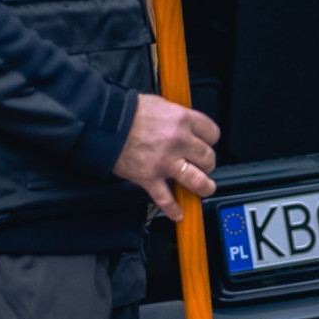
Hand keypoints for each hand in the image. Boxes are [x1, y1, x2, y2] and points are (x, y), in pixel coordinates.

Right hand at [112, 93, 220, 216]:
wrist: (105, 123)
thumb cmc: (129, 112)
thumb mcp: (161, 104)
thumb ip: (178, 116)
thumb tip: (187, 125)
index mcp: (183, 120)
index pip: (212, 133)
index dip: (211, 140)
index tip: (208, 143)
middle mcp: (178, 141)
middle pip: (207, 158)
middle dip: (208, 163)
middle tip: (203, 165)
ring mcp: (165, 162)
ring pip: (196, 180)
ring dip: (204, 187)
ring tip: (205, 189)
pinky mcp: (149, 178)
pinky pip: (166, 199)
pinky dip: (173, 209)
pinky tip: (178, 213)